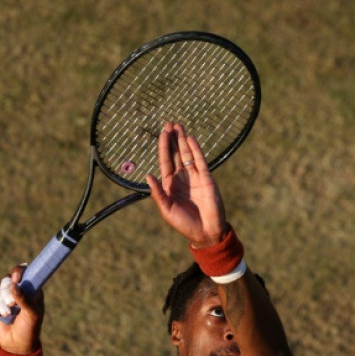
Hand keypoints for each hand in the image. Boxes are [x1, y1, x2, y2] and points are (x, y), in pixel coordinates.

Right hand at [0, 265, 43, 354]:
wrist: (17, 344)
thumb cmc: (30, 328)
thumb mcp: (32, 314)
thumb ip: (25, 300)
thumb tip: (13, 285)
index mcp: (32, 289)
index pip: (25, 272)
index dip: (19, 271)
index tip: (16, 278)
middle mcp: (19, 290)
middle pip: (7, 278)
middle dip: (7, 292)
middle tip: (12, 303)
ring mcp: (6, 296)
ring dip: (1, 302)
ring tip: (8, 314)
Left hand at [146, 122, 228, 246]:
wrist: (206, 232)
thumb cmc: (184, 224)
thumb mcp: (167, 210)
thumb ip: (158, 193)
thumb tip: (148, 175)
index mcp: (170, 185)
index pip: (165, 161)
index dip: (163, 147)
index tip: (162, 133)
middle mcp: (182, 178)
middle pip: (175, 154)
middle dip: (172, 139)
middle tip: (169, 123)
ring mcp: (195, 177)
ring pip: (187, 154)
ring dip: (183, 140)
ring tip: (179, 126)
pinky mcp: (207, 178)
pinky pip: (200, 161)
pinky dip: (196, 150)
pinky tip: (191, 139)